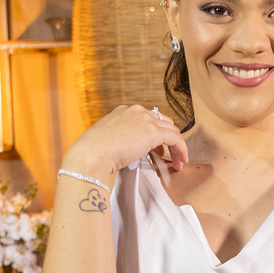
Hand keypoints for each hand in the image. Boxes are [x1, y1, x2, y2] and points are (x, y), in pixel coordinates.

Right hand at [63, 105, 188, 187]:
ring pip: (172, 130)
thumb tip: (126, 147)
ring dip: (177, 146)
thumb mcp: (107, 138)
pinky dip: (181, 149)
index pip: (148, 118)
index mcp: (124, 111)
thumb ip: (119, 137)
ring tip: (178, 161)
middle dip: (168, 138)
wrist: (91, 154)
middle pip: (163, 122)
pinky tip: (182, 161)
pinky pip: (176, 139)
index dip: (155, 133)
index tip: (157, 149)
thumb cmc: (93, 152)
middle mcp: (137, 111)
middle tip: (168, 155)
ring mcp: (146, 119)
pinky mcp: (154, 132)